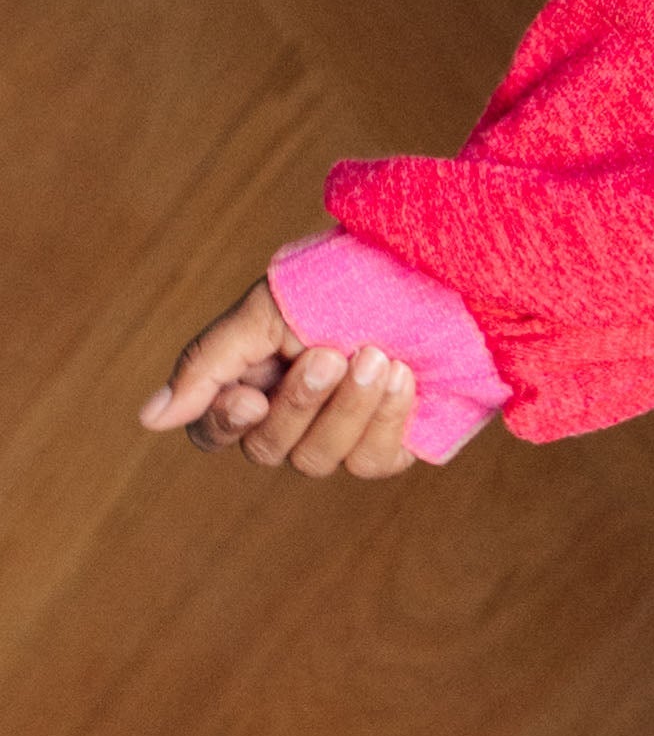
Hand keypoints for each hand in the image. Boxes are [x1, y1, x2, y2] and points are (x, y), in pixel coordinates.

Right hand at [140, 277, 418, 480]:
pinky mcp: (386, 447)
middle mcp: (287, 423)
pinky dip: (387, 419)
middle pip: (268, 450)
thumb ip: (207, 363)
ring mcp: (337, 440)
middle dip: (301, 403)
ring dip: (349, 407)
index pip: (211, 432)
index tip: (253, 396)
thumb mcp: (264, 312)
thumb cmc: (334, 287)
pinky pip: (374, 461)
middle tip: (331, 353)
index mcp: (247, 387)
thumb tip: (149, 421)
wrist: (422, 274)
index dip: (226, 422)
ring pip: (319, 460)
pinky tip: (403, 377)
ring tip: (377, 356)